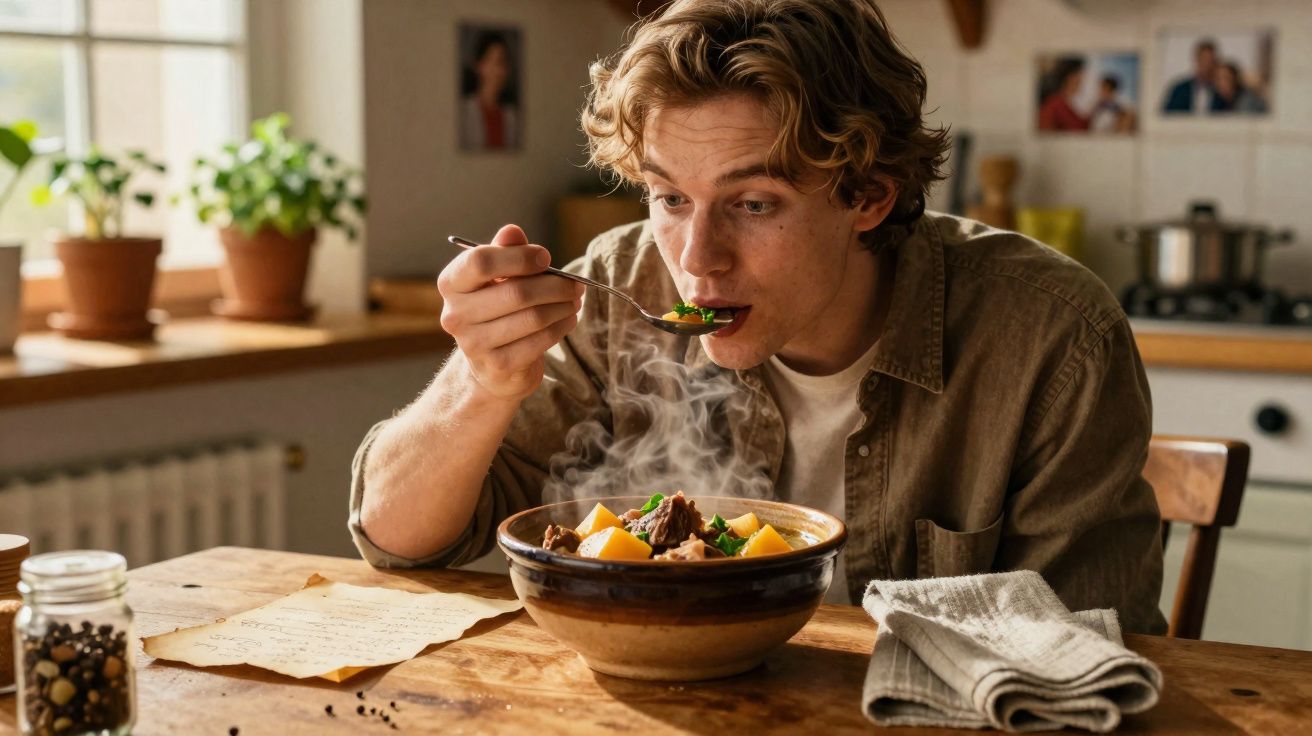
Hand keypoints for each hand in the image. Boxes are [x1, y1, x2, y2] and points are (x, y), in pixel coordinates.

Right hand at [437, 224, 584, 400]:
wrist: (490, 363)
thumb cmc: (496, 306)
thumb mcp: (497, 275)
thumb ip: (505, 251)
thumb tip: (512, 231)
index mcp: (451, 283)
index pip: (480, 262)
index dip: (519, 257)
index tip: (545, 258)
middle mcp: (455, 314)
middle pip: (515, 292)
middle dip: (554, 286)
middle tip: (576, 283)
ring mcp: (474, 344)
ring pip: (532, 318)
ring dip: (562, 306)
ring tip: (574, 299)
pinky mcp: (498, 365)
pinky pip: (539, 341)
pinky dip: (561, 327)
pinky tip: (568, 318)